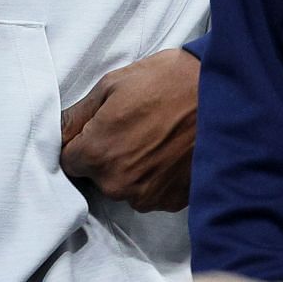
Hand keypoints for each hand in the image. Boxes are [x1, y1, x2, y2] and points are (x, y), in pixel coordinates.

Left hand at [59, 47, 197, 212]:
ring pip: (126, 185)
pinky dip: (157, 176)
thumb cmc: (167, 81)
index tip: (98, 129)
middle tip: (133, 125)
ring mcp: (147, 196)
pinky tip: (170, 150)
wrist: (223, 94)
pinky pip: (152, 192)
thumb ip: (80, 114)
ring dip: (133, 167)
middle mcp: (118, 183)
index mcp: (98, 153)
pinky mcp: (172, 201)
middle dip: (107, 154)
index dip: (82, 142)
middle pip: (97, 176)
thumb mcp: (114, 84)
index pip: (69, 161)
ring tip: (156, 136)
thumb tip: (60, 130)